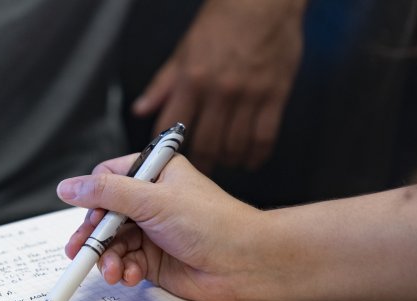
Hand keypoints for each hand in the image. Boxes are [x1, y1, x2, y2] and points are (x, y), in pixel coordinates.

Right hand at [57, 154, 268, 300]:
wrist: (246, 263)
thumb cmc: (213, 222)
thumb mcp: (153, 200)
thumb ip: (106, 193)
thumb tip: (67, 187)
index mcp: (154, 173)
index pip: (106, 179)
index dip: (93, 200)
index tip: (90, 217)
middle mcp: (151, 200)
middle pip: (104, 216)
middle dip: (93, 237)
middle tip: (81, 252)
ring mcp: (152, 231)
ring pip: (112, 243)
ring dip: (108, 259)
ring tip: (114, 271)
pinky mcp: (155, 259)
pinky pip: (126, 263)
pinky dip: (124, 271)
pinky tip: (132, 277)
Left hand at [134, 0, 304, 170]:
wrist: (263, 3)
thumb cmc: (223, 23)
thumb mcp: (184, 51)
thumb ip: (163, 85)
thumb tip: (141, 109)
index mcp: (192, 80)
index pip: (171, 127)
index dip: (167, 148)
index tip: (170, 157)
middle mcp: (219, 92)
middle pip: (206, 144)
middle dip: (202, 163)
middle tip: (201, 168)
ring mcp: (249, 96)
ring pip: (235, 146)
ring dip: (228, 161)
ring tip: (225, 161)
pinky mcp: (274, 96)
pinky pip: (264, 137)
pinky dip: (256, 154)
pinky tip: (250, 159)